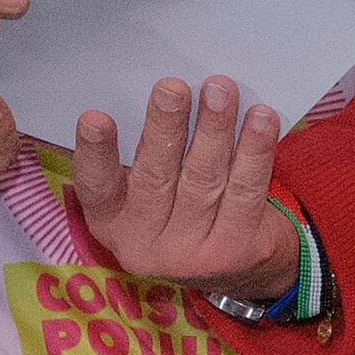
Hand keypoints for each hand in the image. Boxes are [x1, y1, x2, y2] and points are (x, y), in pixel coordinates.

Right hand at [69, 75, 300, 302]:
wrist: (235, 266)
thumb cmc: (180, 205)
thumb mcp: (145, 191)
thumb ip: (143, 150)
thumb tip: (157, 93)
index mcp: (112, 223)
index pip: (97, 188)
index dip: (94, 153)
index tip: (94, 117)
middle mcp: (146, 245)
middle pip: (155, 179)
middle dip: (165, 128)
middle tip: (172, 88)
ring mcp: (192, 254)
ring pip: (204, 180)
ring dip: (213, 129)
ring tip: (219, 90)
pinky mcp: (236, 249)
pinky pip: (246, 192)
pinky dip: (254, 151)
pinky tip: (260, 119)